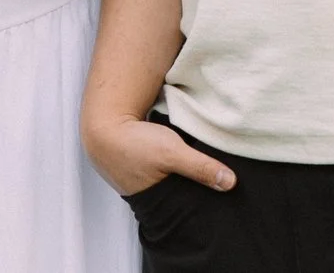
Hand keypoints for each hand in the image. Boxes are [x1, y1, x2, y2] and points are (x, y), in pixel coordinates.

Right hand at [83, 112, 234, 198]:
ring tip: (194, 167)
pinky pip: (158, 168)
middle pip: (176, 195)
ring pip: (168, 180)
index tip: (216, 198)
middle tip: (210, 181)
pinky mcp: (138, 162)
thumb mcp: (172, 152)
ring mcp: (140, 178)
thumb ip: (201, 167)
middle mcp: (147, 194)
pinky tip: (175, 153)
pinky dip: (168, 163)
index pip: (182, 210)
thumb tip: (230, 183)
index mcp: (155, 201)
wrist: (103, 124)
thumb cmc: (134, 142)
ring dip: (178, 174)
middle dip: (191, 189)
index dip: (197, 205)